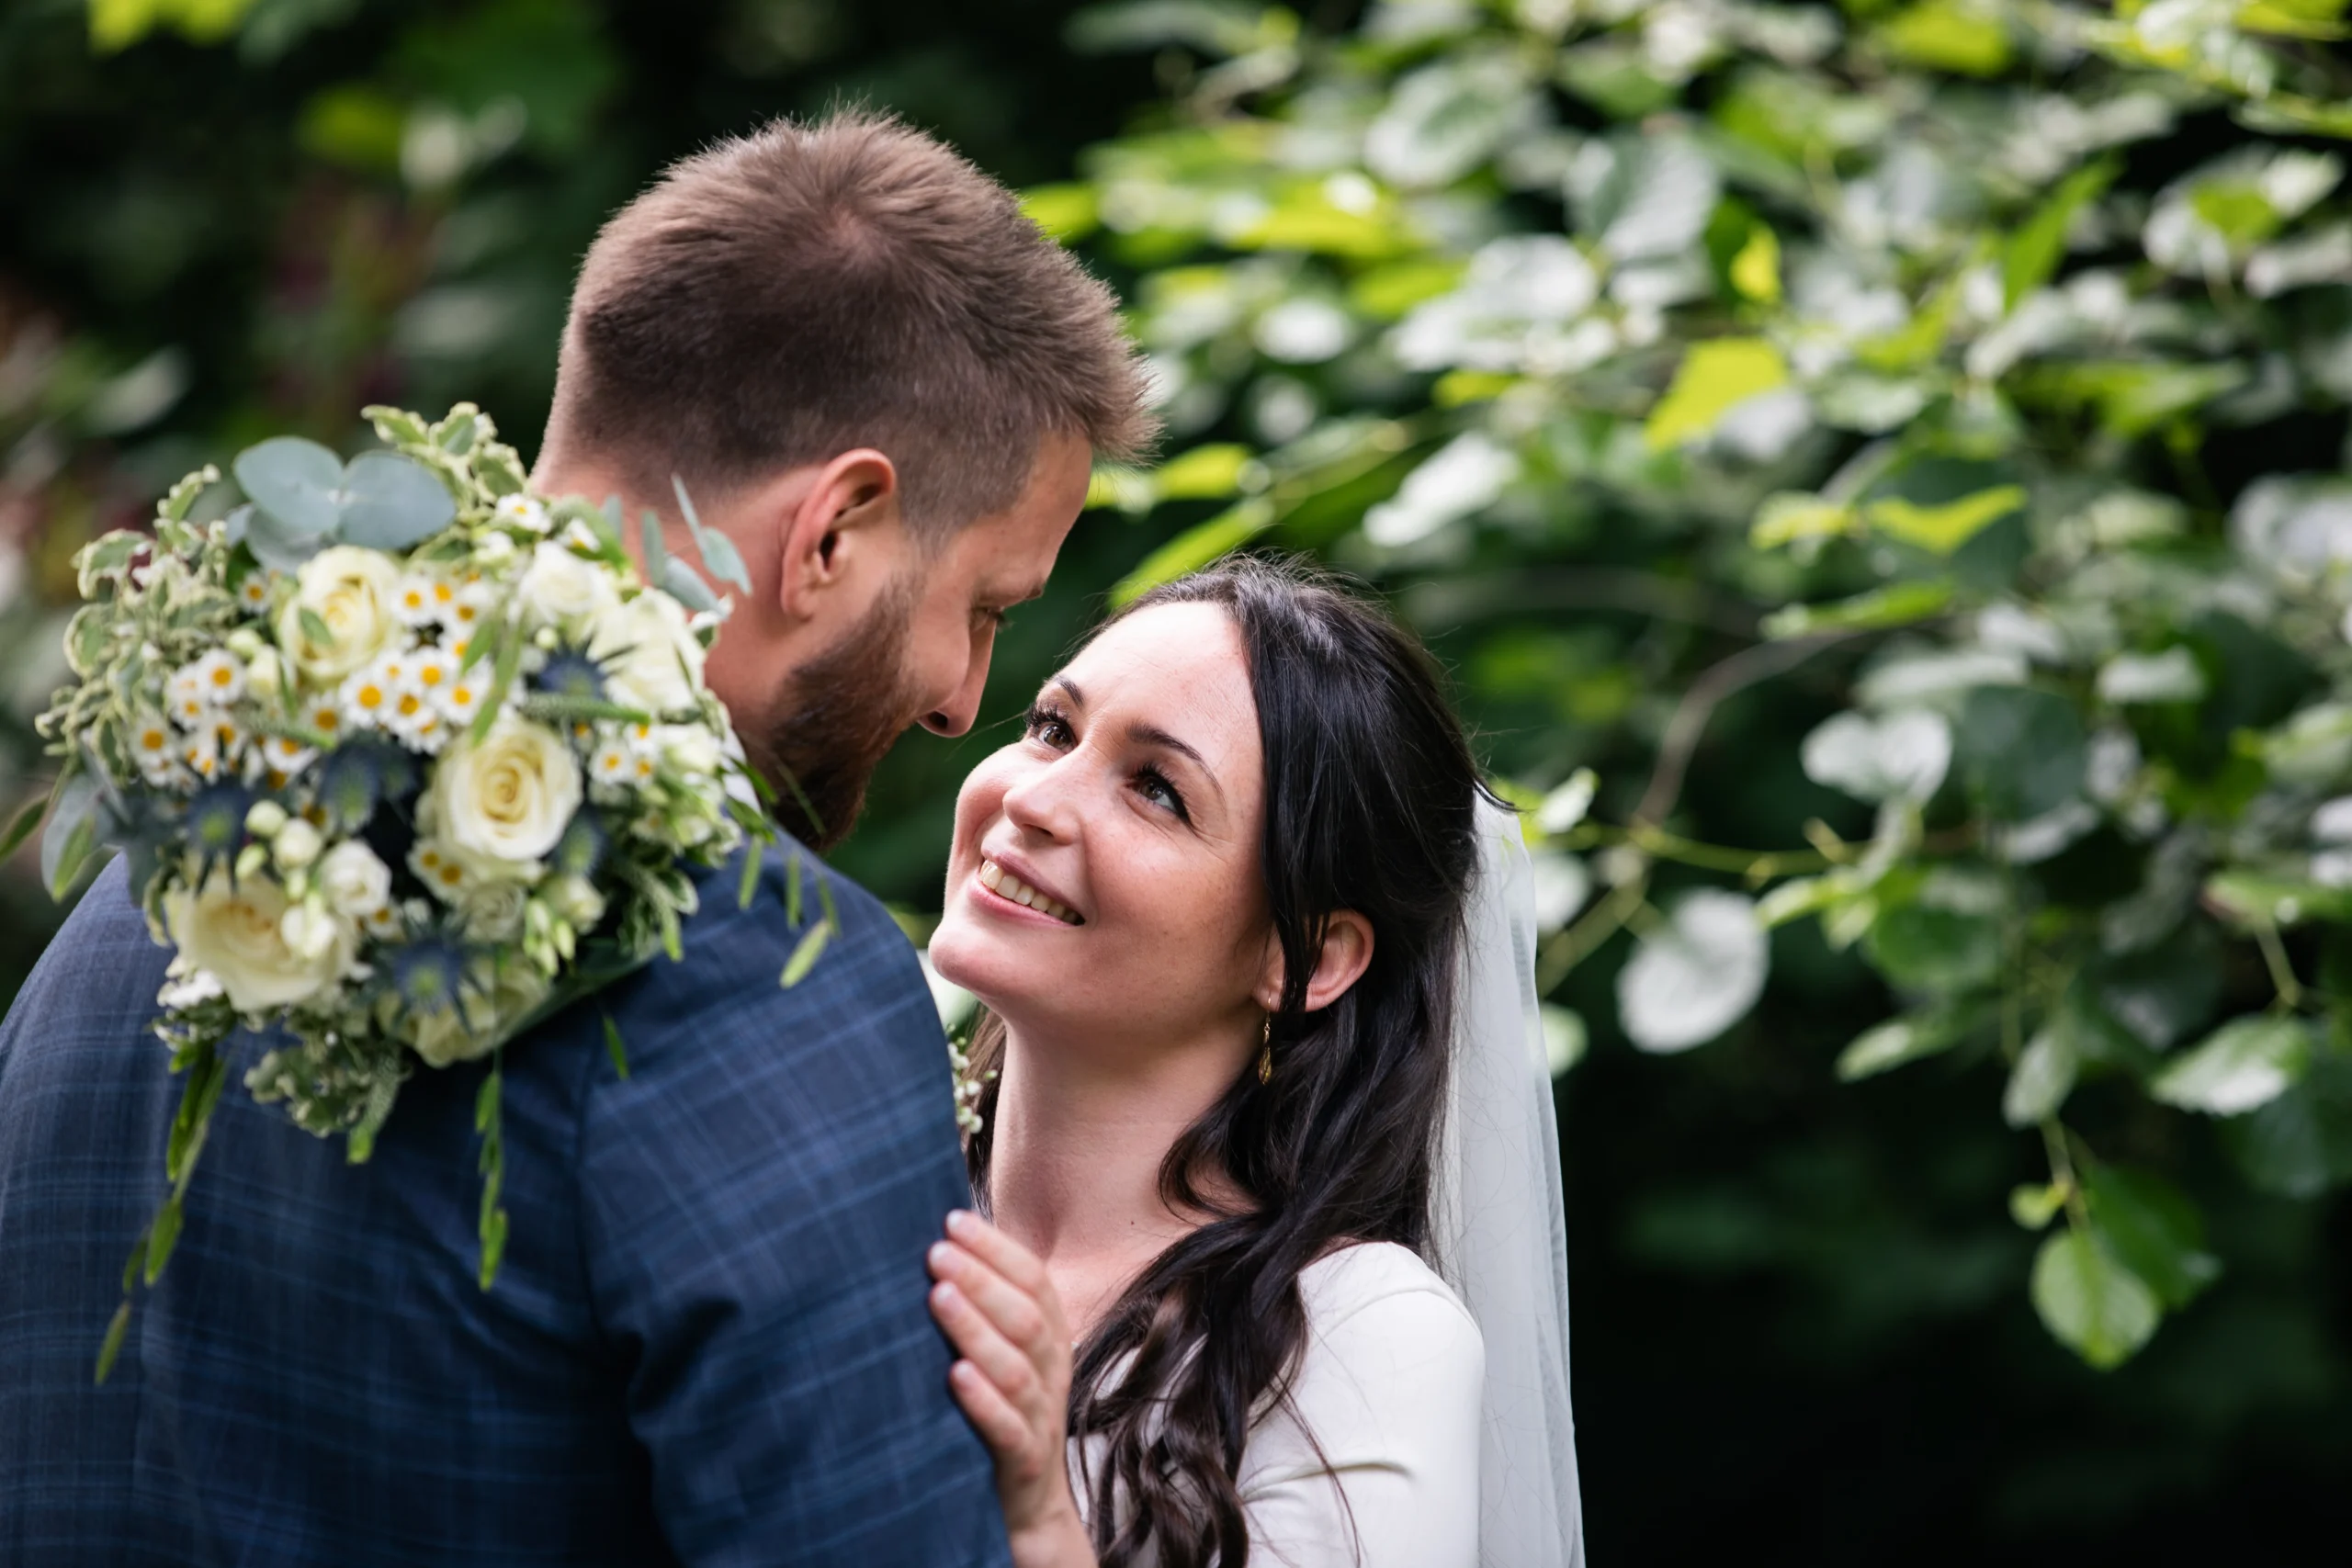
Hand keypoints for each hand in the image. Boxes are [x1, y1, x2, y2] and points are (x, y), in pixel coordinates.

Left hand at [929, 1211, 1091, 1562]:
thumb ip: (986, 1310)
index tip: (952, 1220)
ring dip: (978, 1330)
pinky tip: (955, 1375)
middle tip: (936, 1252)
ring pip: (1018, 1369)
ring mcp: (1041, 1419)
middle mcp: (1052, 1373)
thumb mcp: (1005, 1356)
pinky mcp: (1024, 1463)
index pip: (1034, 1281)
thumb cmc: (1005, 1414)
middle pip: (1027, 1318)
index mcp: (1051, 1340)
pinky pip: (1009, 1430)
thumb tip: (941, 1243)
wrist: (1034, 1510)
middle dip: (982, 1279)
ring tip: (939, 1297)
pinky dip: (984, 1401)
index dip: (997, 1248)